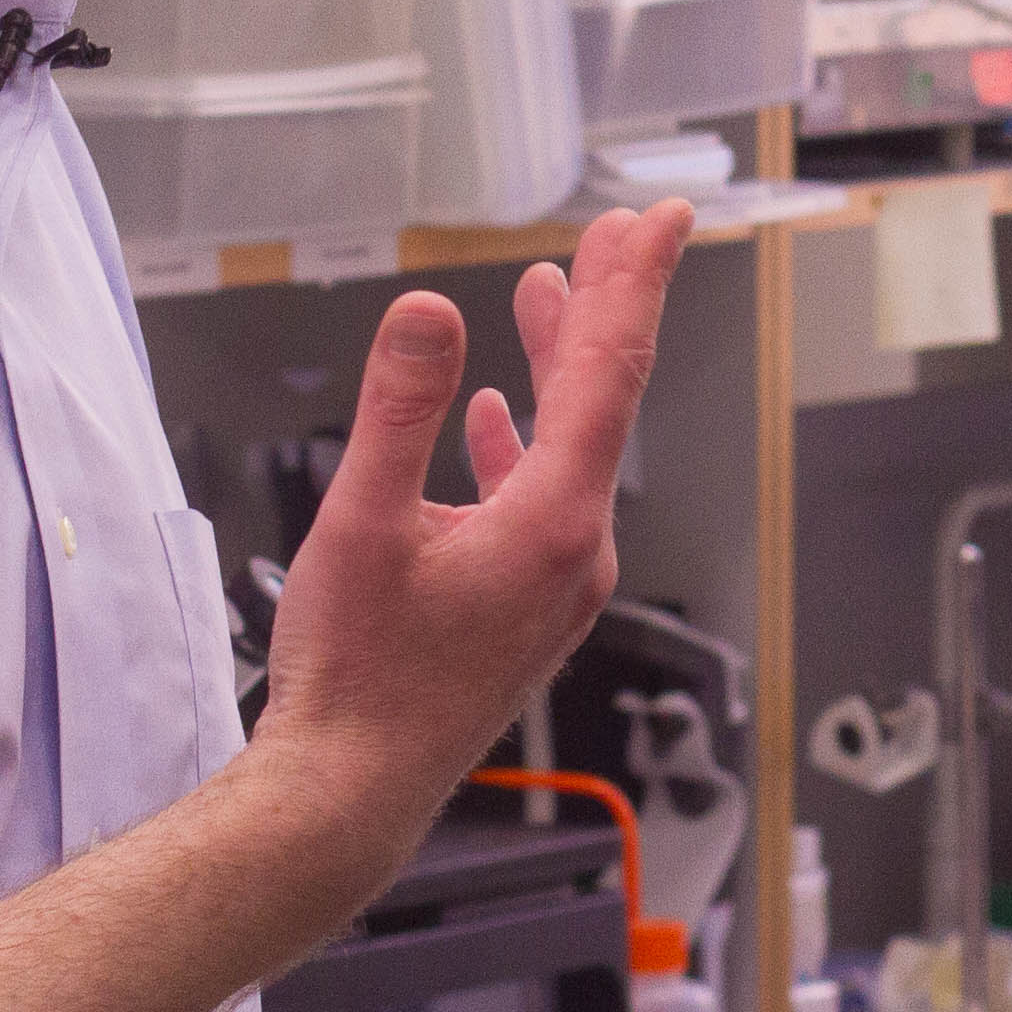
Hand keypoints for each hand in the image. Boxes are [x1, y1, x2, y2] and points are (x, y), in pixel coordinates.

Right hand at [242, 199, 689, 879]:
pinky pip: (544, 497)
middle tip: (624, 231)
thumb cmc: (355, 677)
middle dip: (609, 306)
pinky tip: (491, 419)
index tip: (662, 218)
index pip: (610, 370)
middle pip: (604, 399)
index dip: (635, 283)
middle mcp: (577, 550)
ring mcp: (558, 583)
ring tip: (552, 294)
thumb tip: (431, 308)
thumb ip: (400, 407)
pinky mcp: (528, 606)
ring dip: (560, 367)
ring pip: (572, 447)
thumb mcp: (362, 524)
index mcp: (556, 521)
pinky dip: (523, 442)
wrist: (349, 792)